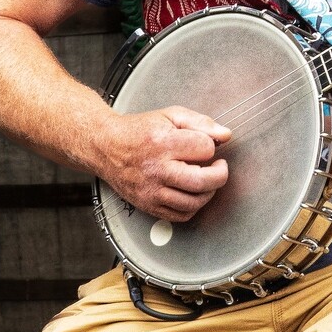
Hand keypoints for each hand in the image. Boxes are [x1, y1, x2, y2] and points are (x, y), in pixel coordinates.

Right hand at [98, 106, 230, 221]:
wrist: (106, 146)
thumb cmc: (138, 131)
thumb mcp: (170, 115)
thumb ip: (201, 122)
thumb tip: (225, 135)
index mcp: (163, 143)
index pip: (205, 149)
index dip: (211, 146)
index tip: (205, 144)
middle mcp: (157, 169)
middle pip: (202, 181)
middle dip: (220, 174)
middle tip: (219, 167)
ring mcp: (151, 191)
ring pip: (193, 202)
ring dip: (208, 192)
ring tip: (206, 179)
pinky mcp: (148, 205)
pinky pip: (180, 216)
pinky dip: (193, 207)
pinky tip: (192, 193)